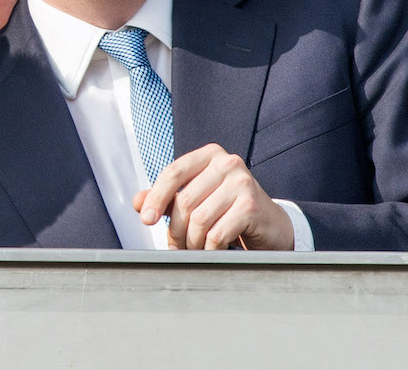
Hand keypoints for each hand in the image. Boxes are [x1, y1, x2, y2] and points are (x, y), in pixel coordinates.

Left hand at [131, 143, 294, 249]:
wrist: (270, 226)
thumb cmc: (228, 211)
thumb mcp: (196, 199)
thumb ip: (167, 198)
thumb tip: (137, 202)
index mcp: (210, 155)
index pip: (173, 173)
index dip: (156, 197)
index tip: (146, 219)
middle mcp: (227, 163)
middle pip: (185, 201)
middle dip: (177, 230)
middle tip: (177, 246)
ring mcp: (242, 182)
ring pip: (199, 220)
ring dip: (193, 243)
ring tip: (196, 250)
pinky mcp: (251, 206)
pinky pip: (216, 234)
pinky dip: (210, 249)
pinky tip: (215, 251)